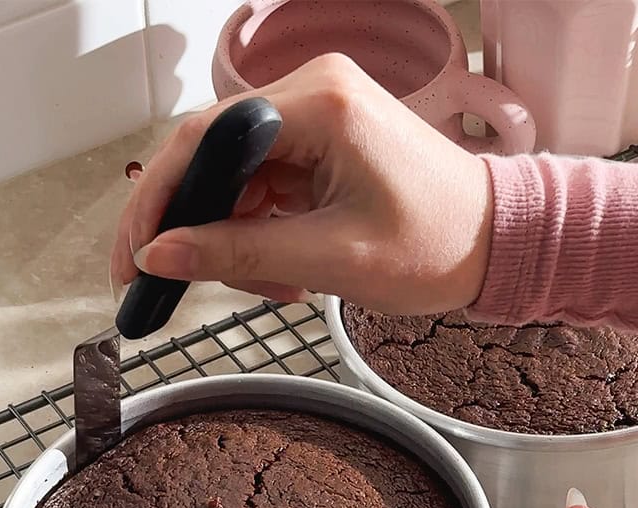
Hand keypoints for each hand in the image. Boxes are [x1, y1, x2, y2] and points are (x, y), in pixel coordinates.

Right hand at [110, 53, 492, 312]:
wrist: (502, 244)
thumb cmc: (444, 245)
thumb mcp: (332, 259)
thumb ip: (238, 253)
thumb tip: (161, 254)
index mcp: (323, 104)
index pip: (204, 141)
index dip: (159, 202)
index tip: (135, 258)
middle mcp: (316, 91)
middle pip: (213, 156)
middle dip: (199, 227)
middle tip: (180, 283)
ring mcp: (320, 112)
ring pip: (236, 175)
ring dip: (237, 236)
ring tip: (276, 286)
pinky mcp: (325, 138)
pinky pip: (265, 181)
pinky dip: (263, 228)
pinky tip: (288, 269)